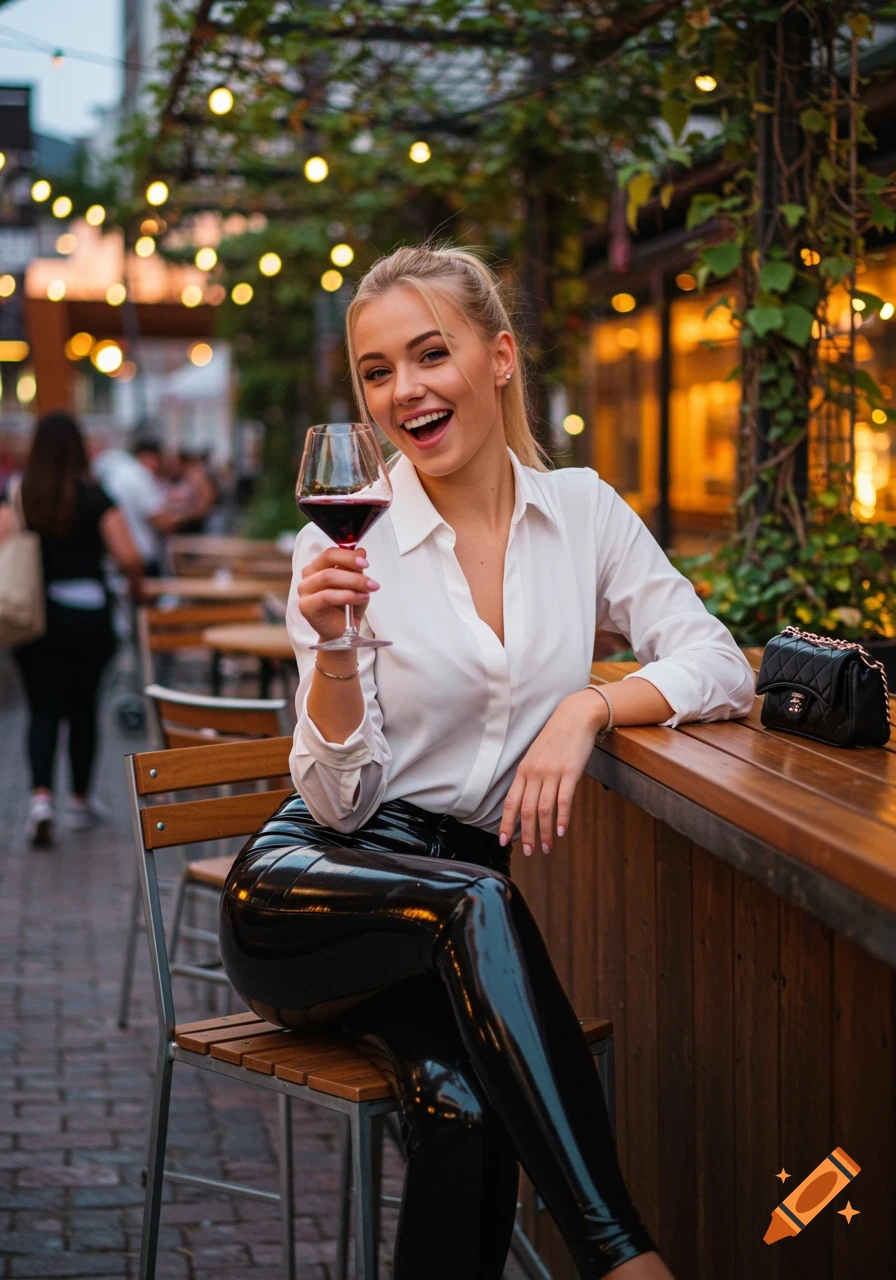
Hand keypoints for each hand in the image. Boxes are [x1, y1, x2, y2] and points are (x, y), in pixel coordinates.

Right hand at [297, 545, 379, 641]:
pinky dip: (347, 595)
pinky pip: (326, 596)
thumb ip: (356, 569)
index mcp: (318, 566)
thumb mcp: (358, 584)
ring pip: (328, 577)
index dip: (348, 555)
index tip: (365, 562)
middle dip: (352, 566)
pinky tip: (361, 597)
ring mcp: (304, 590)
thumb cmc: (349, 607)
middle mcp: (308, 576)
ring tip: (370, 589)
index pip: (330, 553)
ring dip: (353, 581)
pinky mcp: (305, 606)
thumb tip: (361, 551)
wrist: (344, 633)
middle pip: (328, 560)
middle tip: (370, 576)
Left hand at [499, 690, 606, 856]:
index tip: (503, 841)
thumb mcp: (536, 755)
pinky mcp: (570, 772)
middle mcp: (535, 773)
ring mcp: (552, 772)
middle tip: (530, 852)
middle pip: (527, 810)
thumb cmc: (556, 738)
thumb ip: (531, 776)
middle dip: (526, 835)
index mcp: (524, 770)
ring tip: (546, 847)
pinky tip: (561, 832)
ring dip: (544, 832)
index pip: (510, 802)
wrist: (575, 716)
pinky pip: (563, 800)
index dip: (506, 823)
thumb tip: (527, 800)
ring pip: (544, 809)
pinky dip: (562, 819)